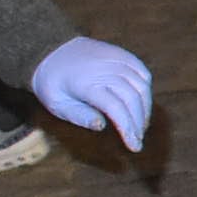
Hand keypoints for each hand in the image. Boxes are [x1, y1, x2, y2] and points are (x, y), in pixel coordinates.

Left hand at [29, 36, 152, 151]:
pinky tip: (142, 103)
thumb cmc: (52, 83)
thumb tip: (101, 126)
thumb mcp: (56, 103)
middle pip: (132, 99)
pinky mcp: (122, 55)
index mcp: (86, 83)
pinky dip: (146, 90)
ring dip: (146, 109)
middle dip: (139, 123)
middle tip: (138, 140)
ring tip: (141, 125)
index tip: (134, 146)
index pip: (116, 109)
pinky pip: (143, 73)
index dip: (128, 129)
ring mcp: (116, 60)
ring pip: (142, 86)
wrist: (49, 50)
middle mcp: (105, 69)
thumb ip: (79, 115)